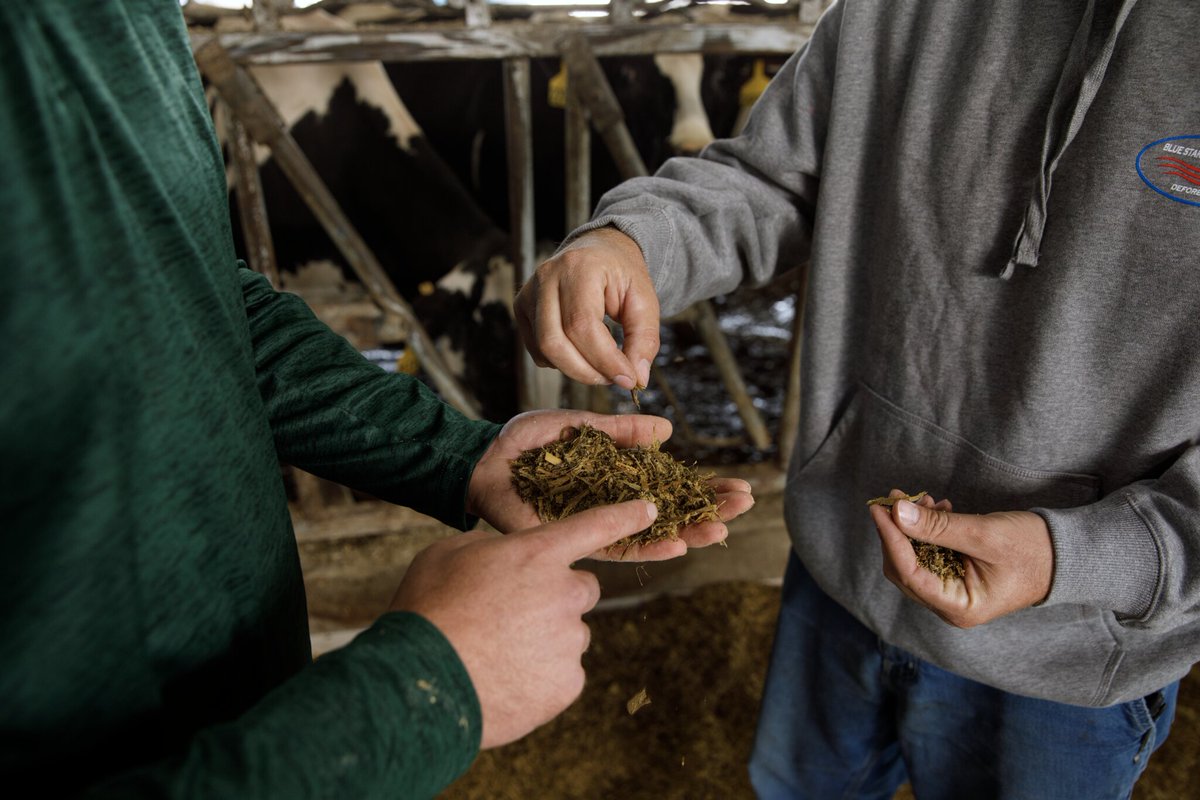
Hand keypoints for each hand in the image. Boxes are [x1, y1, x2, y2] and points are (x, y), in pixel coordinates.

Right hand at [391, 499, 658, 748]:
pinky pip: (563, 673)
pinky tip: (505, 678)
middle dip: (556, 597)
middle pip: (582, 590)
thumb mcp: (449, 554)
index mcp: (538, 553)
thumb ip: (488, 547)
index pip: (595, 526)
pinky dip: (541, 676)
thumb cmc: (427, 609)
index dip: (625, 516)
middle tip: (513, 614)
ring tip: (498, 651)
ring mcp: (570, 641)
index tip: (651, 511)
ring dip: (544, 639)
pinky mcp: (568, 683)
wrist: (421, 681)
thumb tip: (501, 556)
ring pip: (570, 634)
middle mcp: (565, 593)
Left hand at [467, 408, 753, 559]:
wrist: (482, 461)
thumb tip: (667, 430)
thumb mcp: (581, 427)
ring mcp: (596, 525)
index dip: (705, 489)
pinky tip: (675, 545)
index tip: (740, 486)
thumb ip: (621, 433)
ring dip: (687, 533)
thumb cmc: (525, 443)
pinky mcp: (574, 541)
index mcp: (618, 480)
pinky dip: (645, 548)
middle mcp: (613, 507)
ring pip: (652, 535)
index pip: (672, 488)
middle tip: (744, 505)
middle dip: (709, 511)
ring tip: (720, 529)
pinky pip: (615, 549)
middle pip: (672, 514)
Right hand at [514, 227, 659, 389]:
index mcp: (578, 267)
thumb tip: (637, 378)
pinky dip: (562, 362)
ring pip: (544, 350)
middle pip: (555, 343)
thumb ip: (645, 338)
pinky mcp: (522, 308)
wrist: (597, 251)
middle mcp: (546, 277)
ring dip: (576, 370)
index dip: (605, 360)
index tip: (629, 379)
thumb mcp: (645, 300)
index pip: (582, 326)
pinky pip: (537, 350)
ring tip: (602, 367)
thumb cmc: (620, 274)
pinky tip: (582, 352)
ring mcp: (528, 293)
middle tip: (615, 378)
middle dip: (588, 372)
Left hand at [869, 489, 1053, 627]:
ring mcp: (952, 593)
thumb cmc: (1035, 549)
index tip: (879, 508)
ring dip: (912, 527)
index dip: (889, 539)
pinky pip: (929, 554)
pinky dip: (927, 531)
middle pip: (904, 568)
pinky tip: (937, 509)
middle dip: (897, 531)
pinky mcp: (955, 577)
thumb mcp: (985, 534)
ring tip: (922, 498)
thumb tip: (897, 513)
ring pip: (913, 558)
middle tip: (895, 497)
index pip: (908, 573)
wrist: (1067, 555)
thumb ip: (939, 527)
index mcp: (959, 607)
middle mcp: (950, 606)